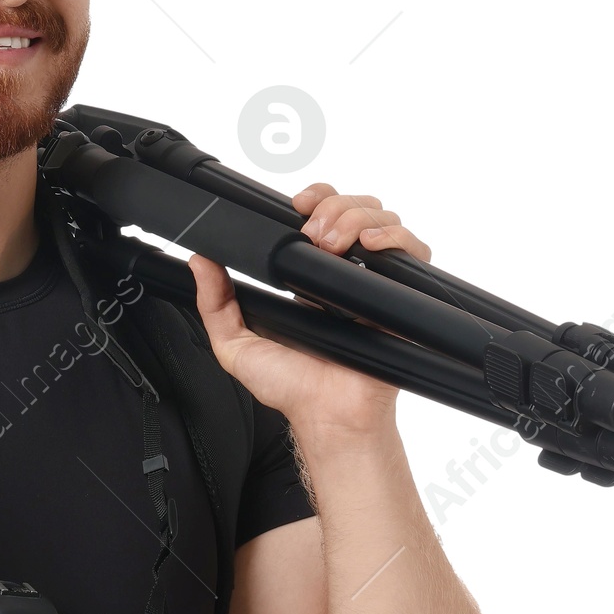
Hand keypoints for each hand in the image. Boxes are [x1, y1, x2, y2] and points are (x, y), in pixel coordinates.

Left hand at [188, 183, 430, 440]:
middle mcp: (346, 273)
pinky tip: (368, 247)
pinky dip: (395, 238)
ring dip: (357, 217)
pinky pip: (414, 251)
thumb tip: (199, 263)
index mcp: (310, 277)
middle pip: (354, 207)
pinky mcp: (401, 295)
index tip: (297, 205)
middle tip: (313, 232)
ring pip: (382, 219)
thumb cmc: (292, 387)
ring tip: (333, 242)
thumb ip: (214, 305)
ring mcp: (375, 282)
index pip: (321, 215)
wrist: (329, 415)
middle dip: (333, 205)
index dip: (314, 198)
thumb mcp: (236, 345)